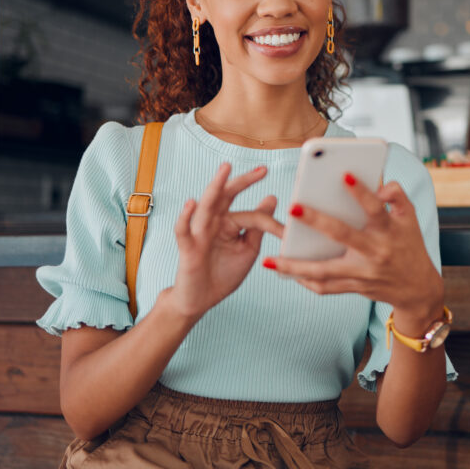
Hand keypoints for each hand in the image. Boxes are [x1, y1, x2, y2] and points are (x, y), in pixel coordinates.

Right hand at [166, 163, 282, 319]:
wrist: (201, 299)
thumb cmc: (223, 273)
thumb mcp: (247, 249)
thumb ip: (257, 226)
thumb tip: (272, 197)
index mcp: (229, 222)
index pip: (251, 214)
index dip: (270, 221)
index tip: (287, 232)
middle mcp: (213, 222)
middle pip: (226, 196)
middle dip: (243, 181)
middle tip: (263, 169)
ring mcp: (199, 233)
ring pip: (206, 206)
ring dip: (215, 186)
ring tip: (226, 169)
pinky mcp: (187, 248)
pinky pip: (183, 230)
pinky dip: (185, 217)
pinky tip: (192, 203)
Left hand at [262, 174, 443, 325]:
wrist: (417, 289)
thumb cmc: (409, 245)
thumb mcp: (410, 217)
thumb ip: (396, 196)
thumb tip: (379, 185)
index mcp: (389, 231)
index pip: (375, 209)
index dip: (362, 193)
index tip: (344, 175)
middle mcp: (375, 252)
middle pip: (343, 236)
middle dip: (317, 221)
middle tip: (292, 206)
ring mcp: (363, 273)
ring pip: (325, 271)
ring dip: (296, 267)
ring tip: (270, 261)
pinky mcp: (355, 287)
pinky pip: (326, 288)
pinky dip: (305, 281)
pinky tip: (285, 272)